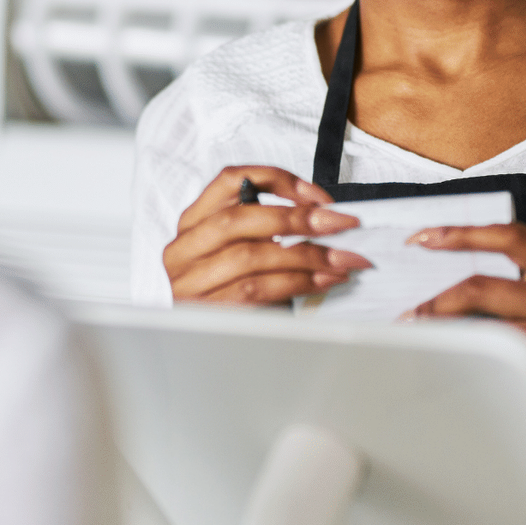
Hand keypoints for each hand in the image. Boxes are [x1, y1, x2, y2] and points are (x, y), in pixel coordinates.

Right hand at [164, 166, 368, 305]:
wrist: (195, 344)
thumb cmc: (222, 288)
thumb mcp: (234, 250)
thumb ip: (264, 229)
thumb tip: (322, 219)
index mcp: (193, 222)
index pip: (230, 180)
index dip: (276, 179)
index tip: (315, 196)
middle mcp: (185, 248)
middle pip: (240, 219)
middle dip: (297, 218)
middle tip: (339, 224)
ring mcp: (190, 281)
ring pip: (252, 256)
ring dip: (305, 255)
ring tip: (340, 259)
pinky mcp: (206, 310)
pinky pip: (256, 289)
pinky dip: (296, 282)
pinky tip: (322, 280)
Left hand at [403, 222, 525, 371]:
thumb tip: (456, 269)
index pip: (509, 236)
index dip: (461, 233)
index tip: (426, 237)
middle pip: (480, 283)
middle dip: (436, 294)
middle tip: (410, 301)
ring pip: (478, 317)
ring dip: (439, 322)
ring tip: (417, 326)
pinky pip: (486, 348)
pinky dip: (459, 349)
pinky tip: (445, 354)